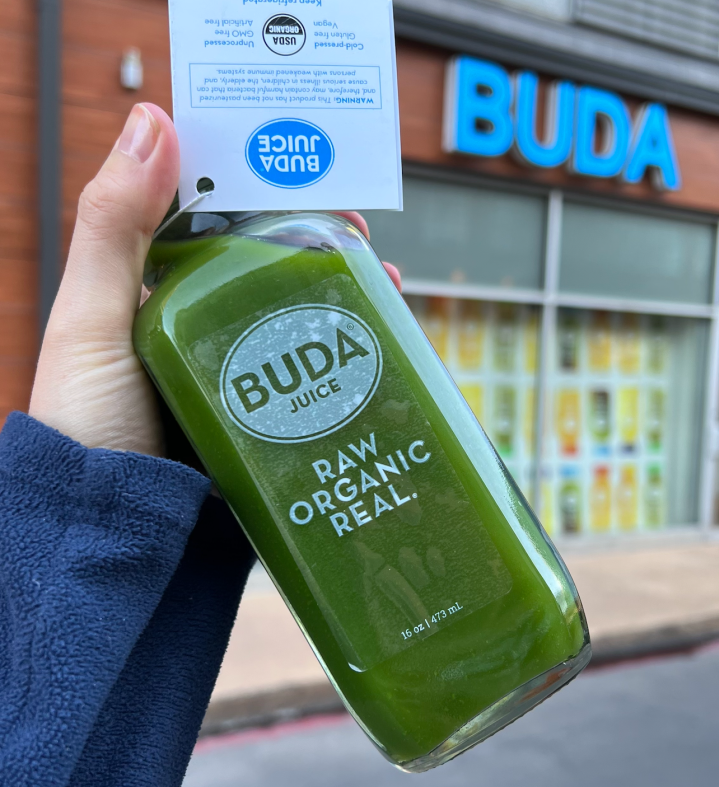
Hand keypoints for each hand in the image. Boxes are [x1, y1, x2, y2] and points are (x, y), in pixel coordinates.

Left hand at [29, 103, 400, 457]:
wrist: (111, 536)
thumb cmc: (88, 427)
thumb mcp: (95, 321)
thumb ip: (114, 227)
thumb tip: (153, 120)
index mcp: (159, 296)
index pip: (217, 225)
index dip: (265, 193)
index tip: (309, 174)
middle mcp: (203, 331)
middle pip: (270, 271)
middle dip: (319, 247)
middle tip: (360, 239)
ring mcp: (240, 377)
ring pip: (301, 322)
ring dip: (343, 297)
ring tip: (385, 285)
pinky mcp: (267, 422)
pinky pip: (315, 378)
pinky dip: (348, 358)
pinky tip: (379, 347)